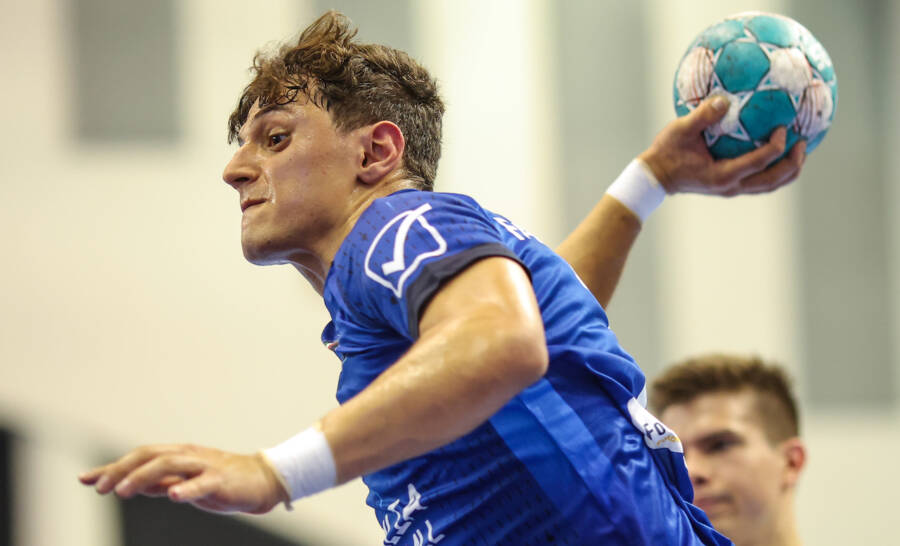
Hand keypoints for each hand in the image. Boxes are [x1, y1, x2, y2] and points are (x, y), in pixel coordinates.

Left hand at [78, 444, 287, 513]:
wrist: (263, 481)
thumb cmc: (222, 482)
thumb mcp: (185, 482)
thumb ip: (158, 483)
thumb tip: (129, 486)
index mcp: (178, 456)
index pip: (140, 457)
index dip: (112, 467)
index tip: (85, 479)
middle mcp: (188, 456)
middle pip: (150, 455)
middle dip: (122, 470)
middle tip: (100, 488)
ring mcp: (205, 466)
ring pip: (170, 464)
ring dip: (144, 476)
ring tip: (123, 491)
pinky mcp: (221, 480)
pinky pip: (202, 482)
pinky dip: (186, 488)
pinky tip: (172, 496)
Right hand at [638, 96, 805, 196]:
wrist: (654, 177)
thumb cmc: (665, 153)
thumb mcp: (680, 131)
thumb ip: (703, 116)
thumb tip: (724, 99)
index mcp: (722, 174)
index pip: (759, 162)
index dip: (776, 147)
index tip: (784, 127)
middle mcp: (731, 186)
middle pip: (773, 181)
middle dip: (793, 164)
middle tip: (803, 143)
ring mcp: (731, 188)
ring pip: (769, 185)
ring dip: (787, 171)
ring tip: (799, 151)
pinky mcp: (729, 185)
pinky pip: (759, 180)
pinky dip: (774, 169)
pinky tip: (777, 153)